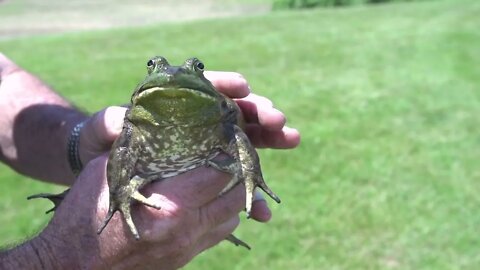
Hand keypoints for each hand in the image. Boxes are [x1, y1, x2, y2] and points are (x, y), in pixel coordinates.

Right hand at [37, 155, 243, 268]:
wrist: (73, 267)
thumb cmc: (84, 217)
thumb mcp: (107, 174)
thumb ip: (140, 151)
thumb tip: (161, 128)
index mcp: (170, 205)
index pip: (220, 171)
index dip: (227, 149)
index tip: (225, 135)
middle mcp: (187, 229)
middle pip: (237, 195)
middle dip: (238, 170)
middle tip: (230, 152)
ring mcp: (188, 246)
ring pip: (233, 216)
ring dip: (232, 194)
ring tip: (220, 175)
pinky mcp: (186, 257)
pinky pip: (219, 233)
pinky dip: (221, 214)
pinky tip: (206, 200)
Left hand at [77, 71, 299, 222]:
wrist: (107, 184)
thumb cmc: (103, 149)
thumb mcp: (102, 135)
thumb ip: (110, 124)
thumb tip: (123, 115)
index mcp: (176, 106)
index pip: (205, 89)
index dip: (225, 85)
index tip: (243, 86)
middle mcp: (198, 123)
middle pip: (234, 112)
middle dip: (259, 113)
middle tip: (278, 119)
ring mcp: (208, 148)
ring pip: (244, 141)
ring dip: (269, 141)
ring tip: (292, 139)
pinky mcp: (211, 174)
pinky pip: (235, 180)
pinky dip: (249, 193)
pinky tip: (261, 208)